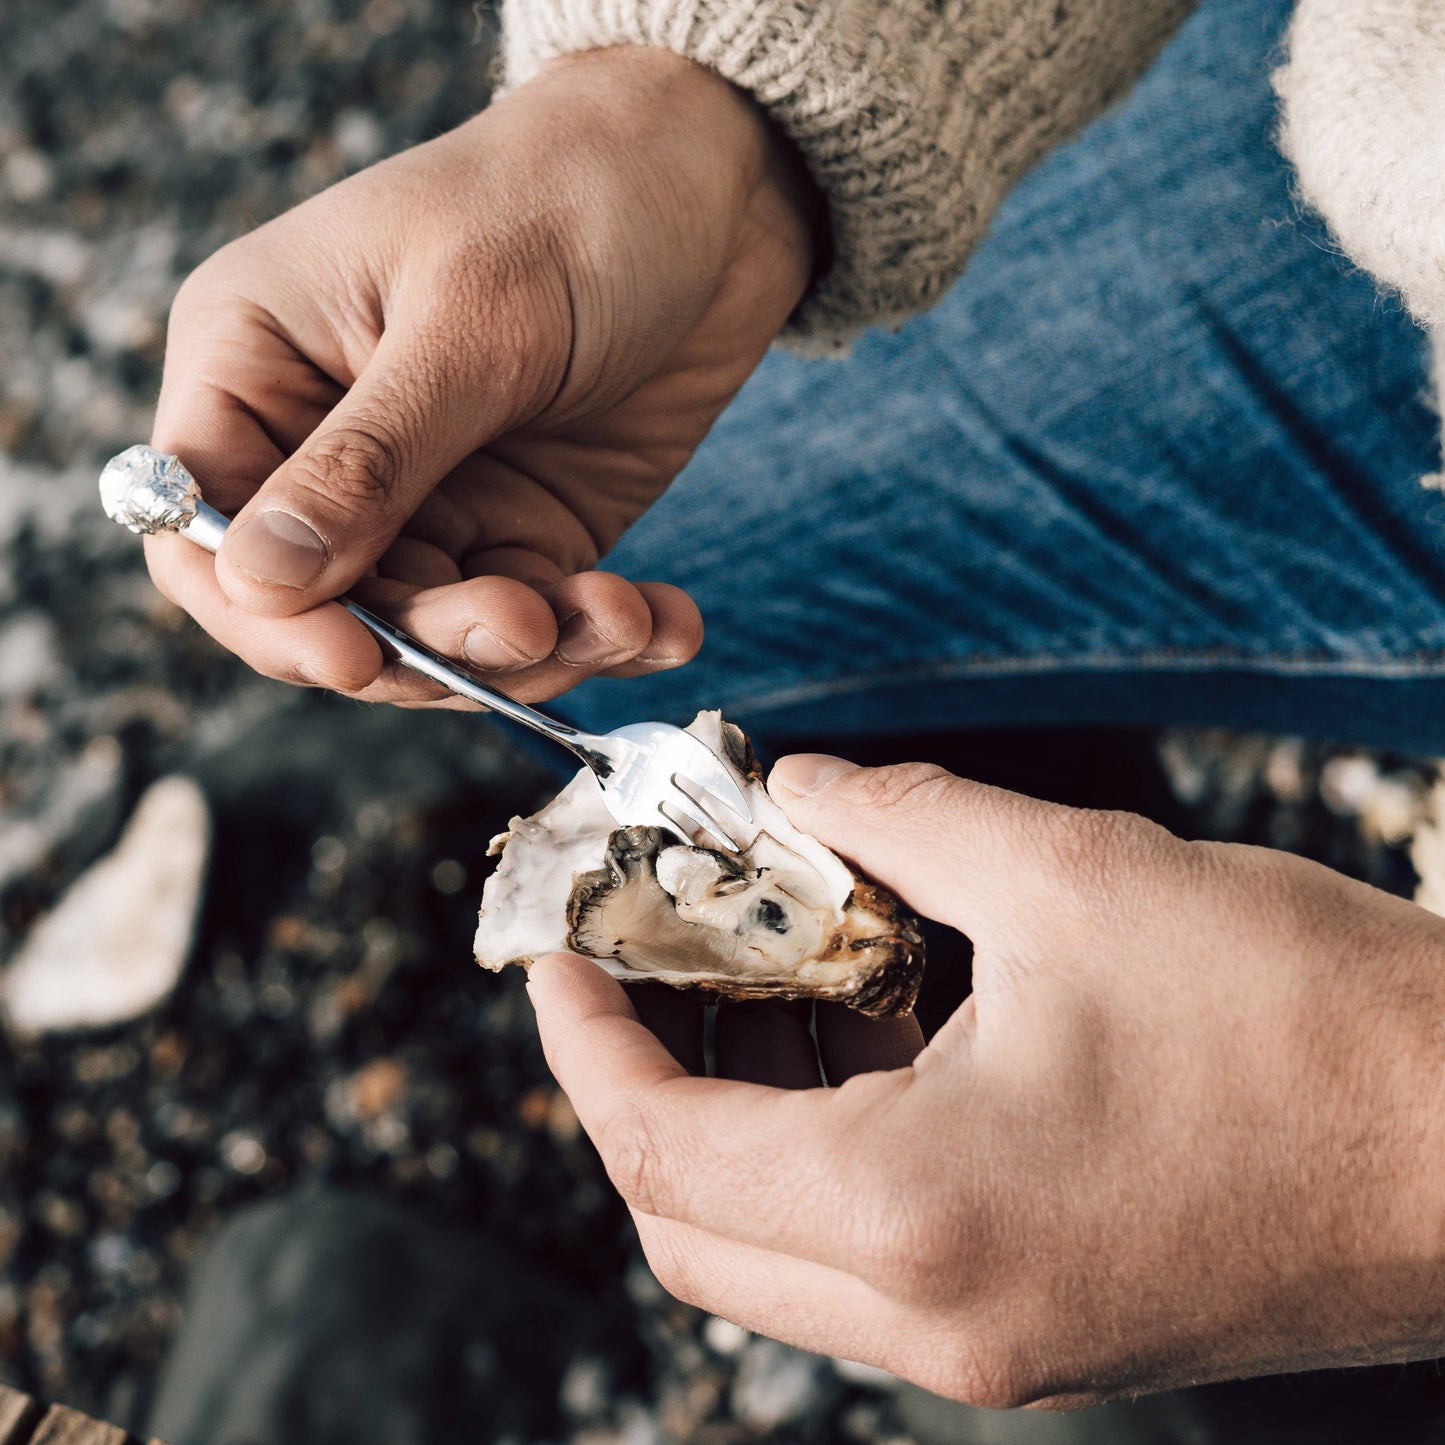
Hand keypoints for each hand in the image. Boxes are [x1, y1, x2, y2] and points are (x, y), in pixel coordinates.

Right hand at [145, 47, 815, 702]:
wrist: (710, 176)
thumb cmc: (568, 199)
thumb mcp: (466, 323)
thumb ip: (367, 460)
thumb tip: (257, 578)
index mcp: (260, 366)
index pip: (207, 531)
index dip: (268, 615)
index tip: (354, 656)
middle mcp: (333, 447)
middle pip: (335, 608)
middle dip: (433, 642)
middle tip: (525, 626)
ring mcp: (438, 496)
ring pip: (445, 633)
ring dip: (534, 650)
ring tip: (617, 617)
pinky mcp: (531, 525)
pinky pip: (545, 616)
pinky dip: (604, 636)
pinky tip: (665, 623)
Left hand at [527, 755, 1444, 1406]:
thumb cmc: (1305, 1023)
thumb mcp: (1073, 876)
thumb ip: (898, 816)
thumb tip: (800, 788)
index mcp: (914, 1218)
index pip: (658, 1149)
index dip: (581, 1042)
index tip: (555, 954)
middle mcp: (934, 1322)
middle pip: (692, 1230)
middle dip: (638, 1088)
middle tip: (639, 967)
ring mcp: (989, 1347)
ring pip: (772, 1255)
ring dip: (730, 1121)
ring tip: (745, 981)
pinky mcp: (1041, 1329)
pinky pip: (863, 1259)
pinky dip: (820, 1153)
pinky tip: (854, 1036)